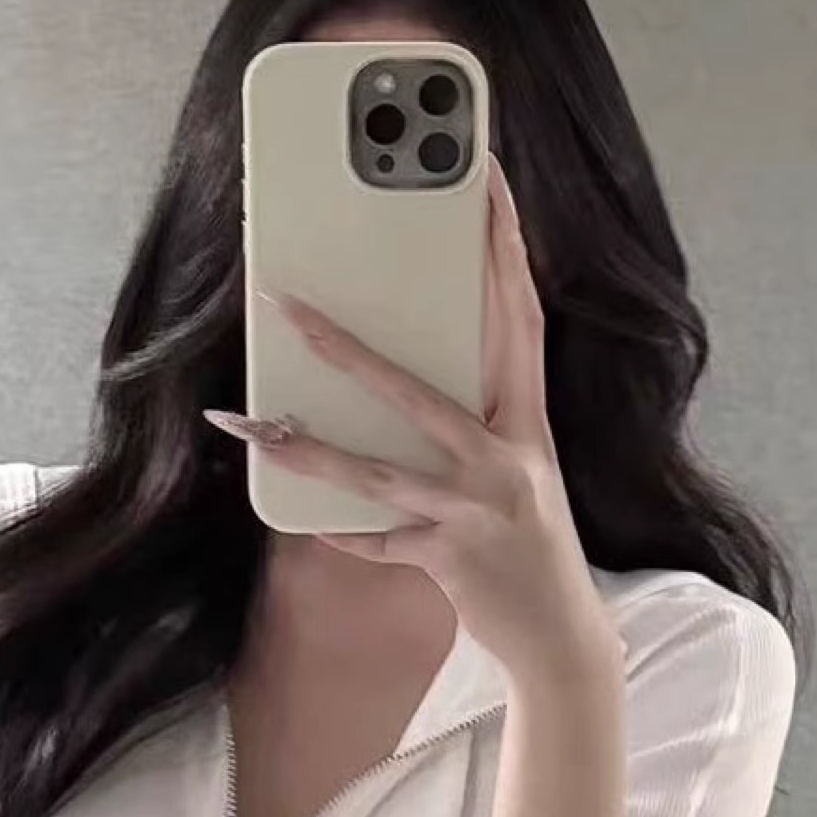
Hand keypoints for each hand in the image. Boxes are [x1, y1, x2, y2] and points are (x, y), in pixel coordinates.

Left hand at [206, 157, 616, 686]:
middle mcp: (509, 460)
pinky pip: (379, 541)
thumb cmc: (529, 543)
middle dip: (348, 349)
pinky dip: (343, 532)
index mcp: (530, 422)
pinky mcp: (452, 561)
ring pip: (380, 472)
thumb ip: (472, 424)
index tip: (485, 178)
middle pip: (419, 391)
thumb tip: (396, 379)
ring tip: (253, 423)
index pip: (520, 314)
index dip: (505, 245)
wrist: (563, 638)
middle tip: (287, 305)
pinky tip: (304, 519)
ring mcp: (479, 512)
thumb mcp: (517, 470)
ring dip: (311, 450)